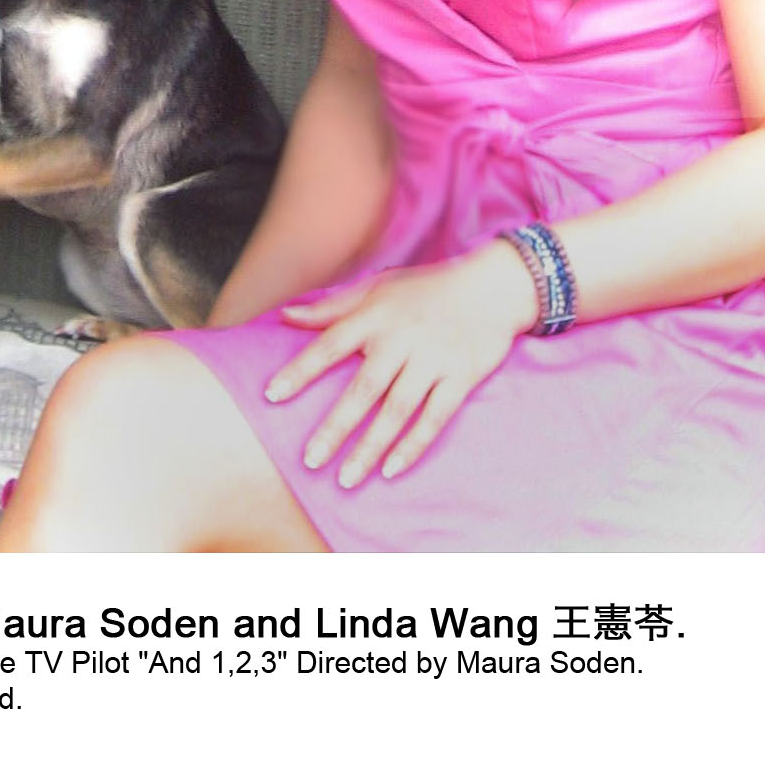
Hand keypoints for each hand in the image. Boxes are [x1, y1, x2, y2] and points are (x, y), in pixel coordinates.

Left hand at [263, 243, 538, 486]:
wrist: (492, 285)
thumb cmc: (426, 287)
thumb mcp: (378, 287)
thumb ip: (332, 306)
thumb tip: (285, 315)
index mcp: (375, 315)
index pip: (330, 344)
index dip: (300, 370)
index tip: (271, 395)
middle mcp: (402, 338)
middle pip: (363, 389)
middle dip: (335, 427)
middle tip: (310, 461)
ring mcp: (433, 359)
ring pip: (396, 411)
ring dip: (370, 447)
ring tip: (346, 478)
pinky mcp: (461, 377)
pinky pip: (435, 418)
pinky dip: (413, 445)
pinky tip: (390, 470)